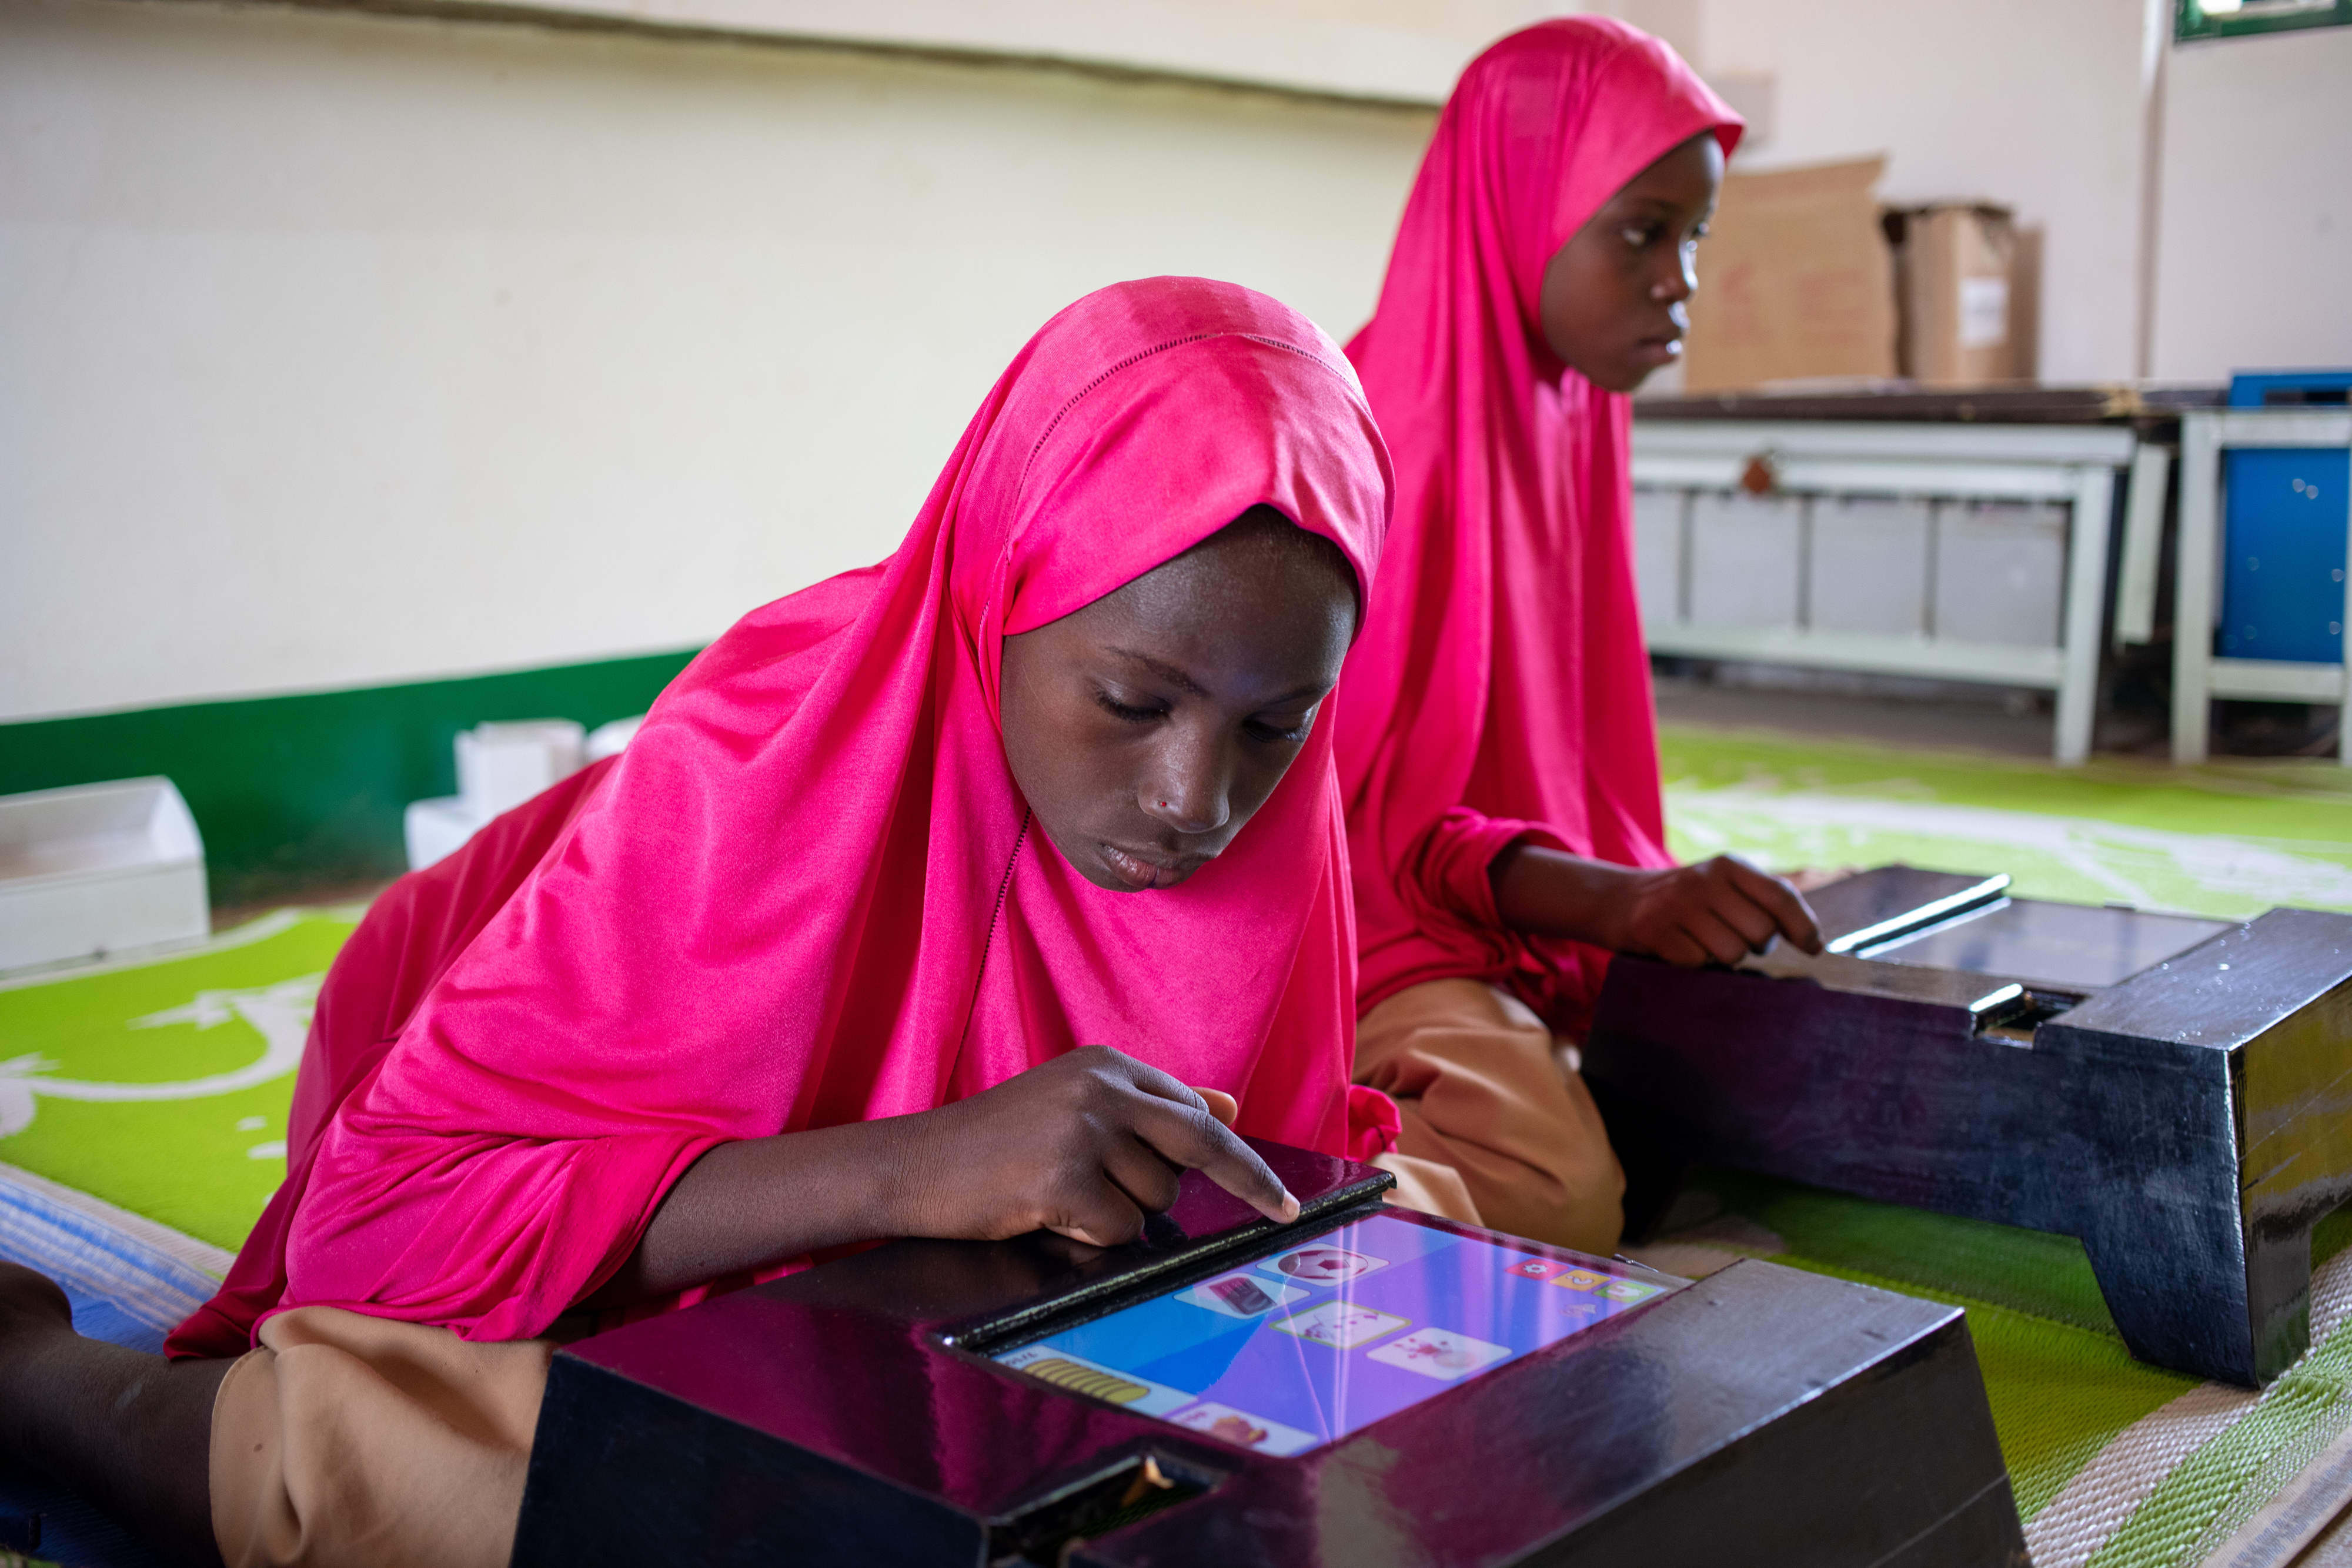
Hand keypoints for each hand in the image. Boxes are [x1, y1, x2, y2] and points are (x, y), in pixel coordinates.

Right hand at [904, 1046, 1296, 1247]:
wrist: (913, 1165)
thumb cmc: (996, 1144)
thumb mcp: (1075, 1108)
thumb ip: (1150, 1108)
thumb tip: (1227, 1106)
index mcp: (1106, 1066)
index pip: (1195, 1111)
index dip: (1239, 1155)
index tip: (1277, 1192)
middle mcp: (1100, 1089)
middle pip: (1198, 1143)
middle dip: (1248, 1181)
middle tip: (1283, 1211)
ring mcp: (1082, 1132)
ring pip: (1154, 1199)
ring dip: (1121, 1215)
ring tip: (1065, 1198)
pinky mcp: (1062, 1179)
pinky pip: (1118, 1230)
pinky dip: (1091, 1237)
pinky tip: (1049, 1216)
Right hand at [1614, 855, 1823, 965]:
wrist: (1618, 901)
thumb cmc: (1687, 902)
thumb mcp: (1724, 886)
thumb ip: (1764, 901)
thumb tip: (1814, 938)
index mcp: (1729, 865)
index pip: (1780, 896)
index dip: (1804, 926)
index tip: (1814, 948)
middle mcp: (1704, 880)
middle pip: (1761, 933)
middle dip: (1755, 946)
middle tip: (1733, 938)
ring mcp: (1677, 904)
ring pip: (1732, 953)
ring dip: (1723, 958)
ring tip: (1704, 942)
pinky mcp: (1654, 930)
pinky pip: (1698, 963)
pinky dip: (1693, 963)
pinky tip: (1680, 947)